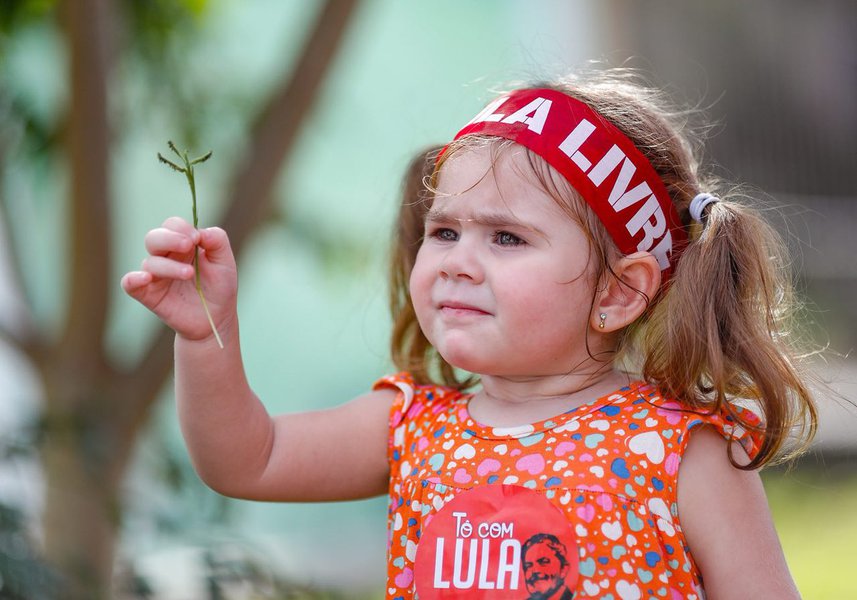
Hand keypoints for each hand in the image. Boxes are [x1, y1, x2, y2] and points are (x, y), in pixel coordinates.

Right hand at [121, 217, 237, 342]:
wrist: (216, 319)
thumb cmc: (220, 288)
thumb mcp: (225, 262)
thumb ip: (217, 241)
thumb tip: (201, 231)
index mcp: (183, 245)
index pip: (172, 226)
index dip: (181, 228)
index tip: (196, 238)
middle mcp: (166, 256)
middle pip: (154, 238)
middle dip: (169, 238)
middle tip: (188, 245)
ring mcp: (155, 275)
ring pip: (149, 262)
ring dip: (169, 266)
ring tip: (189, 274)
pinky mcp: (148, 294)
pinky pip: (129, 284)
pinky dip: (133, 279)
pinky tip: (145, 278)